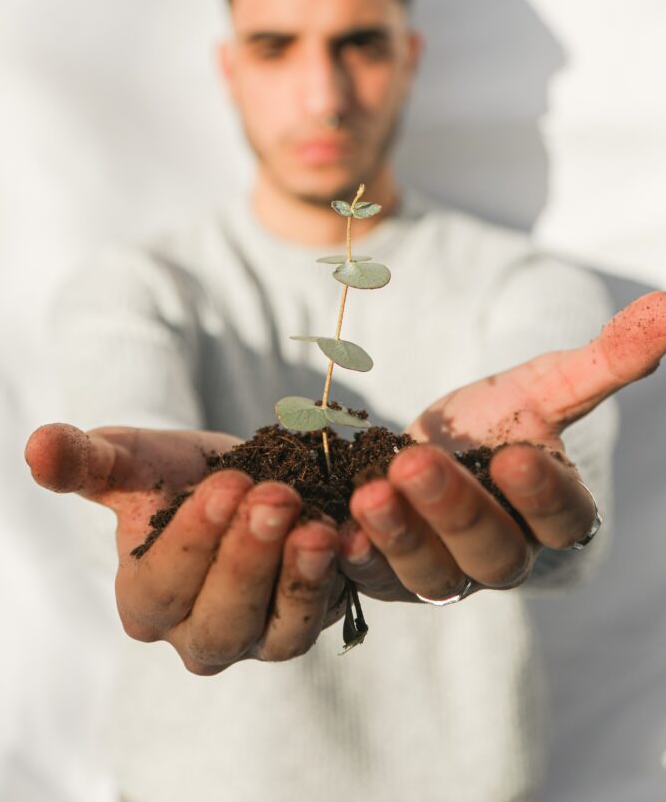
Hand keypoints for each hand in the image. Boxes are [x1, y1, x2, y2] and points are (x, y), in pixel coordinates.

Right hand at [25, 425, 345, 670]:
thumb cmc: (178, 476)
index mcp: (145, 602)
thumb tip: (36, 446)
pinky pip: (318, 618)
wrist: (244, 478)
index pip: (159, 587)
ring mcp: (253, 639)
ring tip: (316, 525)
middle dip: (246, 558)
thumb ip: (87, 461)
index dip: (193, 539)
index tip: (225, 484)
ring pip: (273, 632)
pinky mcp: (300, 625)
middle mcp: (195, 635)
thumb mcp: (134, 461)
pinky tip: (344, 537)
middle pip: (217, 620)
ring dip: (296, 577)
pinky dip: (332, 583)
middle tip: (273, 496)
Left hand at [341, 291, 665, 602]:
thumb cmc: (497, 421)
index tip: (516, 455)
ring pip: (432, 574)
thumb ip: (607, 358)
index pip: (565, 520)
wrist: (435, 450)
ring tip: (371, 492)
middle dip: (456, 509)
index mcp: (551, 514)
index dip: (543, 495)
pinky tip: (333, 533)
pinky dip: (356, 561)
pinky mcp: (389, 575)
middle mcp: (502, 555)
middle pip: (493, 552)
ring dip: (401, 536)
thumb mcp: (545, 384)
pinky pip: (373, 581)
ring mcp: (445, 572)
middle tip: (421, 463)